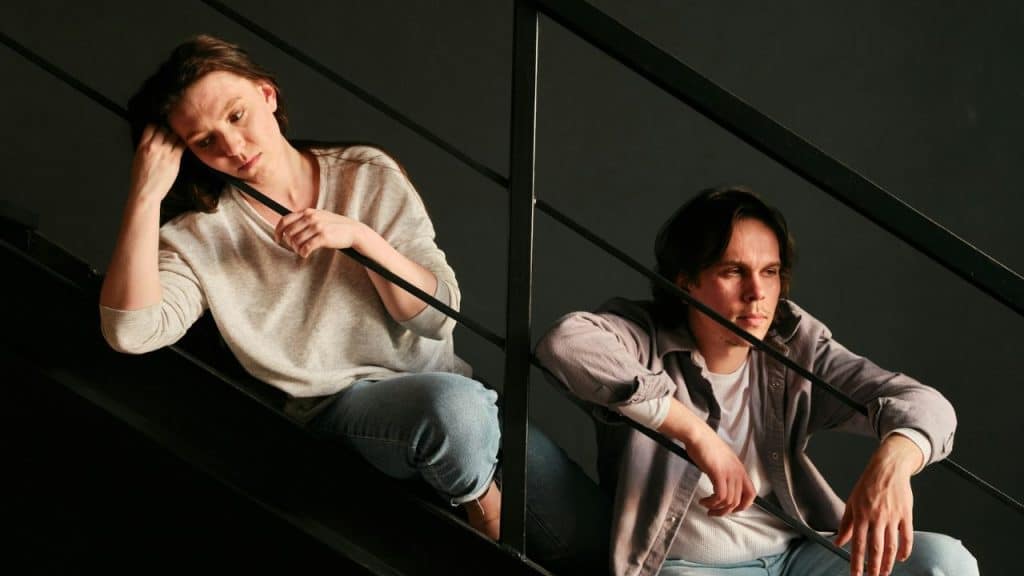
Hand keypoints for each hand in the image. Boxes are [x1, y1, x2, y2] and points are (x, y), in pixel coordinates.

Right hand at [130, 124, 184, 202]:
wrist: (146, 192)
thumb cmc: (141, 178)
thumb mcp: (138, 158)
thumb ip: (146, 146)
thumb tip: (153, 139)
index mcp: (143, 146)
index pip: (151, 127)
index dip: (156, 126)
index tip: (159, 127)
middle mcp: (154, 147)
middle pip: (164, 129)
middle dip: (167, 130)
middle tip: (170, 133)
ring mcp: (166, 153)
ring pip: (174, 136)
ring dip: (175, 136)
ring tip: (176, 138)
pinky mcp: (175, 160)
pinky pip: (181, 146)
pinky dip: (183, 143)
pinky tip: (183, 143)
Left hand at [275, 208, 367, 257]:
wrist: (353, 231)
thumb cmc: (335, 226)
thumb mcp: (319, 217)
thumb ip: (305, 219)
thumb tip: (289, 227)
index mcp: (308, 212)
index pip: (285, 220)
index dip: (277, 231)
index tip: (277, 239)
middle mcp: (311, 217)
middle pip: (289, 233)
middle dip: (289, 243)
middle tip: (295, 248)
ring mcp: (317, 227)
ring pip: (296, 242)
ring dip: (297, 250)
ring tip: (302, 252)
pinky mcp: (323, 237)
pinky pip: (306, 248)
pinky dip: (303, 253)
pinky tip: (306, 255)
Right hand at [687, 426, 755, 515]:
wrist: (698, 435)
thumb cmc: (706, 445)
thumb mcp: (722, 461)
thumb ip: (726, 473)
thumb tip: (722, 487)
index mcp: (740, 469)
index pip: (751, 493)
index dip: (743, 505)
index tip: (732, 509)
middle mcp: (737, 472)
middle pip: (738, 501)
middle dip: (725, 511)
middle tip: (714, 512)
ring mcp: (729, 473)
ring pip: (729, 501)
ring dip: (716, 508)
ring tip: (706, 505)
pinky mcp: (718, 473)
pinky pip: (719, 496)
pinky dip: (711, 503)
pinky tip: (704, 501)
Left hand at [835, 435, 920, 575]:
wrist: (888, 468)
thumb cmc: (868, 484)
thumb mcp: (851, 502)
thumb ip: (846, 524)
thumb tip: (838, 542)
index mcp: (861, 514)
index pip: (857, 544)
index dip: (856, 562)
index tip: (855, 575)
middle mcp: (877, 517)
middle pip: (876, 549)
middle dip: (874, 567)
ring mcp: (893, 517)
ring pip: (891, 546)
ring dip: (888, 563)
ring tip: (884, 573)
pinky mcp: (906, 515)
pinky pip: (907, 537)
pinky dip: (905, 550)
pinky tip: (900, 558)